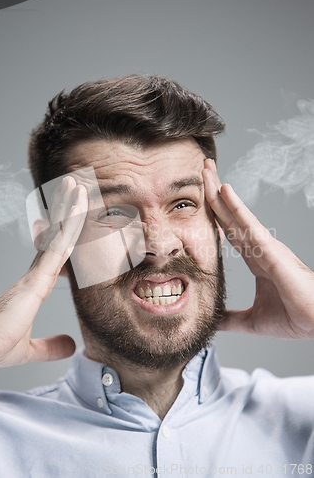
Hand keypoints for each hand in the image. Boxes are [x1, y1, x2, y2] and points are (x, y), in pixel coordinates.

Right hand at [0, 177, 87, 368]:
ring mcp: (36, 272)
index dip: (63, 232)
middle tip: (74, 187)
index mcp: (34, 284)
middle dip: (65, 210)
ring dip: (69, 209)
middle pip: (55, 235)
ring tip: (78, 185)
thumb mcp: (29, 348)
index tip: (70, 216)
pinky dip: (70, 225)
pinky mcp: (37, 276)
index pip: (54, 252)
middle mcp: (36, 272)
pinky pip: (59, 246)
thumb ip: (50, 347)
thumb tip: (72, 346)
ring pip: (59, 234)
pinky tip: (79, 208)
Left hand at [203, 159, 313, 338]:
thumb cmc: (294, 318)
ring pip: (236, 214)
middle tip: (200, 170)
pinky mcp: (271, 249)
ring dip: (218, 191)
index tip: (198, 199)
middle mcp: (259, 247)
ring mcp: (265, 245)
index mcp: (255, 259)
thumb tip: (212, 321)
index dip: (214, 213)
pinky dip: (236, 206)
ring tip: (205, 170)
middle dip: (213, 193)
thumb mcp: (252, 320)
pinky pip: (249, 224)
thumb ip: (231, 319)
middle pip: (229, 216)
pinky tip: (224, 190)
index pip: (228, 231)